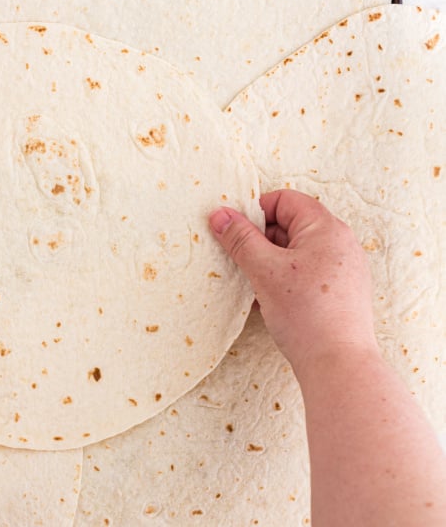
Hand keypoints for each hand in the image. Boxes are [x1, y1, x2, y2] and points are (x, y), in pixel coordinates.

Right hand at [208, 189, 376, 372]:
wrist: (338, 365)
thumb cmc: (306, 314)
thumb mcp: (264, 271)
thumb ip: (240, 239)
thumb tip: (220, 214)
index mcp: (327, 229)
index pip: (284, 200)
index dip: (255, 212)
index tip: (236, 234)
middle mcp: (340, 243)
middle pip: (290, 224)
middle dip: (261, 240)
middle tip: (244, 262)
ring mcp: (343, 268)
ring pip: (295, 251)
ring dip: (270, 262)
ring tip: (258, 285)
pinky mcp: (340, 291)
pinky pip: (305, 272)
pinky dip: (284, 279)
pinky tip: (272, 301)